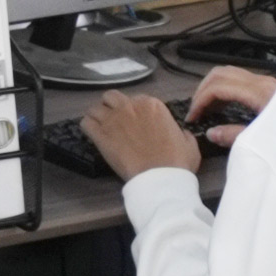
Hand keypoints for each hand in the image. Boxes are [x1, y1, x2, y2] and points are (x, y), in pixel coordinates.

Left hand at [79, 93, 203, 182]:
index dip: (135, 111)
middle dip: (112, 107)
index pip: (137, 99)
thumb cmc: (177, 162)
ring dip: (98, 115)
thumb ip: (183, 134)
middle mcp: (130, 107)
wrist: (160, 178)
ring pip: (96, 107)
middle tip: (116, 121)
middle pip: (112, 97)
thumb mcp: (189, 144)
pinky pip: (86, 122)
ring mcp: (113, 119)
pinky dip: (88, 127)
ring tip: (100, 127)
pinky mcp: (100, 135)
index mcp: (153, 105)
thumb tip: (182, 133)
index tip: (135, 123)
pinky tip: (92, 134)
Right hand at [185, 66, 275, 137]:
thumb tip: (210, 133)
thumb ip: (234, 136)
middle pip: (220, 74)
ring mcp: (264, 81)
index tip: (192, 118)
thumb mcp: (261, 140)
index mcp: (258, 92)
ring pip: (228, 73)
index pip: (218, 87)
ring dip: (211, 87)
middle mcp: (260, 81)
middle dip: (202, 90)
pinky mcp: (267, 86)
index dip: (200, 100)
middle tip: (195, 111)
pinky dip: (223, 88)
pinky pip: (238, 80)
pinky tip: (220, 106)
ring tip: (204, 109)